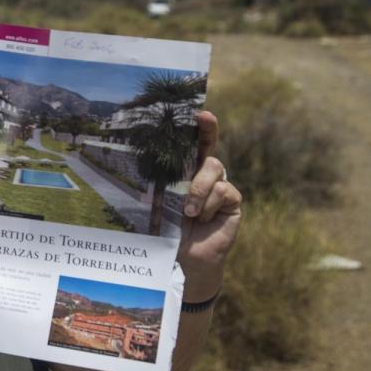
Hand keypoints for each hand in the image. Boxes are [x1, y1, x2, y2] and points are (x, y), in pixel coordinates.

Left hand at [179, 111, 241, 302]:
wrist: (182, 259)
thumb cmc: (166, 230)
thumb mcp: (161, 201)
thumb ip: (163, 182)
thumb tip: (138, 157)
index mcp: (184, 171)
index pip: (193, 144)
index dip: (200, 126)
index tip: (197, 111)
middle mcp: (205, 175)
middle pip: (209, 150)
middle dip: (208, 131)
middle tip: (203, 120)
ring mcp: (221, 186)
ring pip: (215, 168)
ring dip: (198, 188)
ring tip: (187, 211)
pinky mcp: (232, 201)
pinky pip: (223, 190)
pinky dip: (208, 204)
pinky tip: (201, 218)